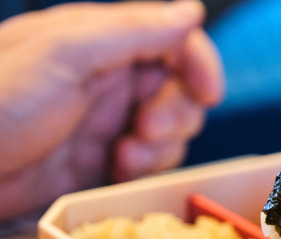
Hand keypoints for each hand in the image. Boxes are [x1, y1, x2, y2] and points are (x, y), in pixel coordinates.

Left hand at [0, 1, 223, 220]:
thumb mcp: (63, 54)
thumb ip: (131, 31)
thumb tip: (190, 10)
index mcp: (103, 41)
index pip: (175, 41)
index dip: (199, 63)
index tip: (208, 92)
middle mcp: (111, 78)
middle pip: (182, 90)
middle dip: (177, 112)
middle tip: (145, 129)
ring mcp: (109, 122)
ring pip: (173, 130)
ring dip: (161, 146)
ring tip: (122, 157)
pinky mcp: (103, 161)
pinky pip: (151, 162)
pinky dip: (146, 169)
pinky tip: (116, 170)